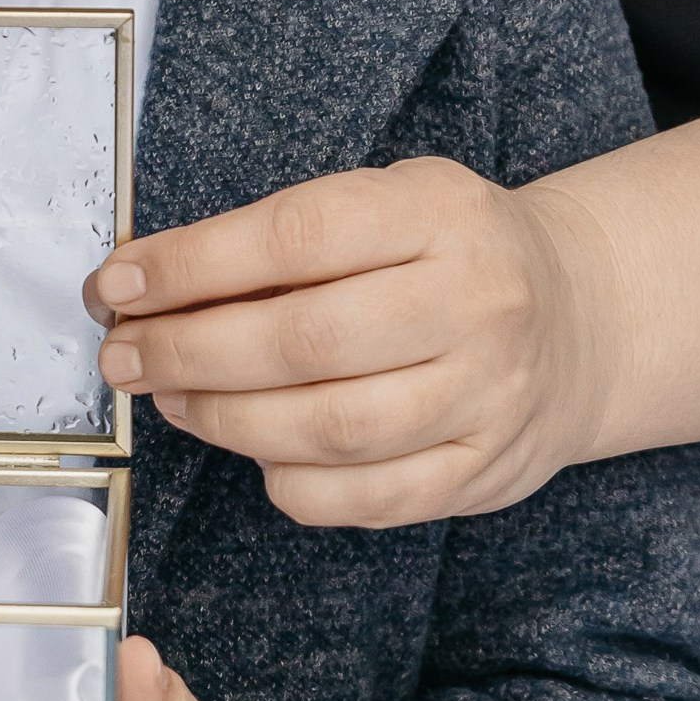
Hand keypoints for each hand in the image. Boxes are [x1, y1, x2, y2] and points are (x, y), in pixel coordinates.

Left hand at [84, 159, 616, 527]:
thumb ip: (286, 235)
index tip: (120, 284)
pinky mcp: (484, 471)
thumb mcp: (388, 202)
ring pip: (329, 428)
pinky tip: (255, 455)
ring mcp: (488, 394)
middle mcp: (475, 301)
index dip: (190, 266)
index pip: (293, 237)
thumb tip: (151, 281)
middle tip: (125, 356)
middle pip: (302, 340)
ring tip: (174, 400)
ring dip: (225, 419)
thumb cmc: (450, 253)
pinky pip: (365, 499)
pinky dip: (290, 484)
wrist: (579, 319)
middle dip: (187, 351)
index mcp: (438, 212)